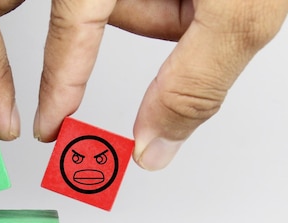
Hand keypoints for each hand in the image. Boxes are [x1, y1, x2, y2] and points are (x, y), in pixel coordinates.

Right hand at [34, 0, 287, 169]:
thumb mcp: (239, 14)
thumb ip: (191, 86)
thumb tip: (153, 143)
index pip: (69, 30)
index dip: (58, 84)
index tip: (48, 125)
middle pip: (115, 15)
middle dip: (163, 23)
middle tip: (203, 6)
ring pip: (143, 4)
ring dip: (185, 10)